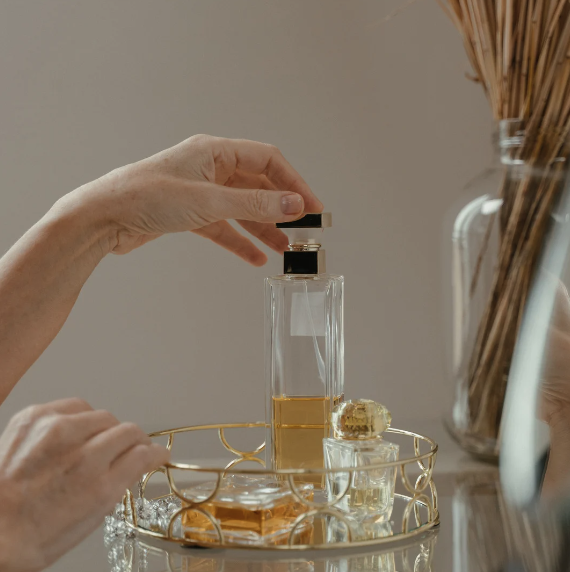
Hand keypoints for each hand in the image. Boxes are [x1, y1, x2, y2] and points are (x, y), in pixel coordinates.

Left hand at [0, 398, 168, 571]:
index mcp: (98, 483)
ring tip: (88, 447)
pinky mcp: (36, 416)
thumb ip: (125, 478)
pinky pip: (74, 405)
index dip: (151, 453)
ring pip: (102, 415)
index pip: (143, 451)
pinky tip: (68, 437)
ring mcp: (56, 429)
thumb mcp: (93, 516)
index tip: (153, 454)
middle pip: (126, 429)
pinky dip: (77, 419)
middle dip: (127, 442)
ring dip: (102, 429)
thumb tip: (148, 456)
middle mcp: (80, 452)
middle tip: (118, 455)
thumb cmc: (34, 532)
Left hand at [62, 135, 322, 265]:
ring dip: (263, 227)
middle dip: (281, 207)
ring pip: (242, 208)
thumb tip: (294, 204)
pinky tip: (255, 257)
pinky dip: (239, 241)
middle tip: (303, 229)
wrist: (103, 218)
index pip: (267, 161)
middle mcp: (209, 168)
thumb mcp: (209, 201)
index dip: (294, 183)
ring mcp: (200, 192)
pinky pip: (223, 227)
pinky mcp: (189, 214)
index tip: (312, 207)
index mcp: (215, 152)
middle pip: (257, 185)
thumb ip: (255, 203)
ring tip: (284, 247)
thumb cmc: (146, 197)